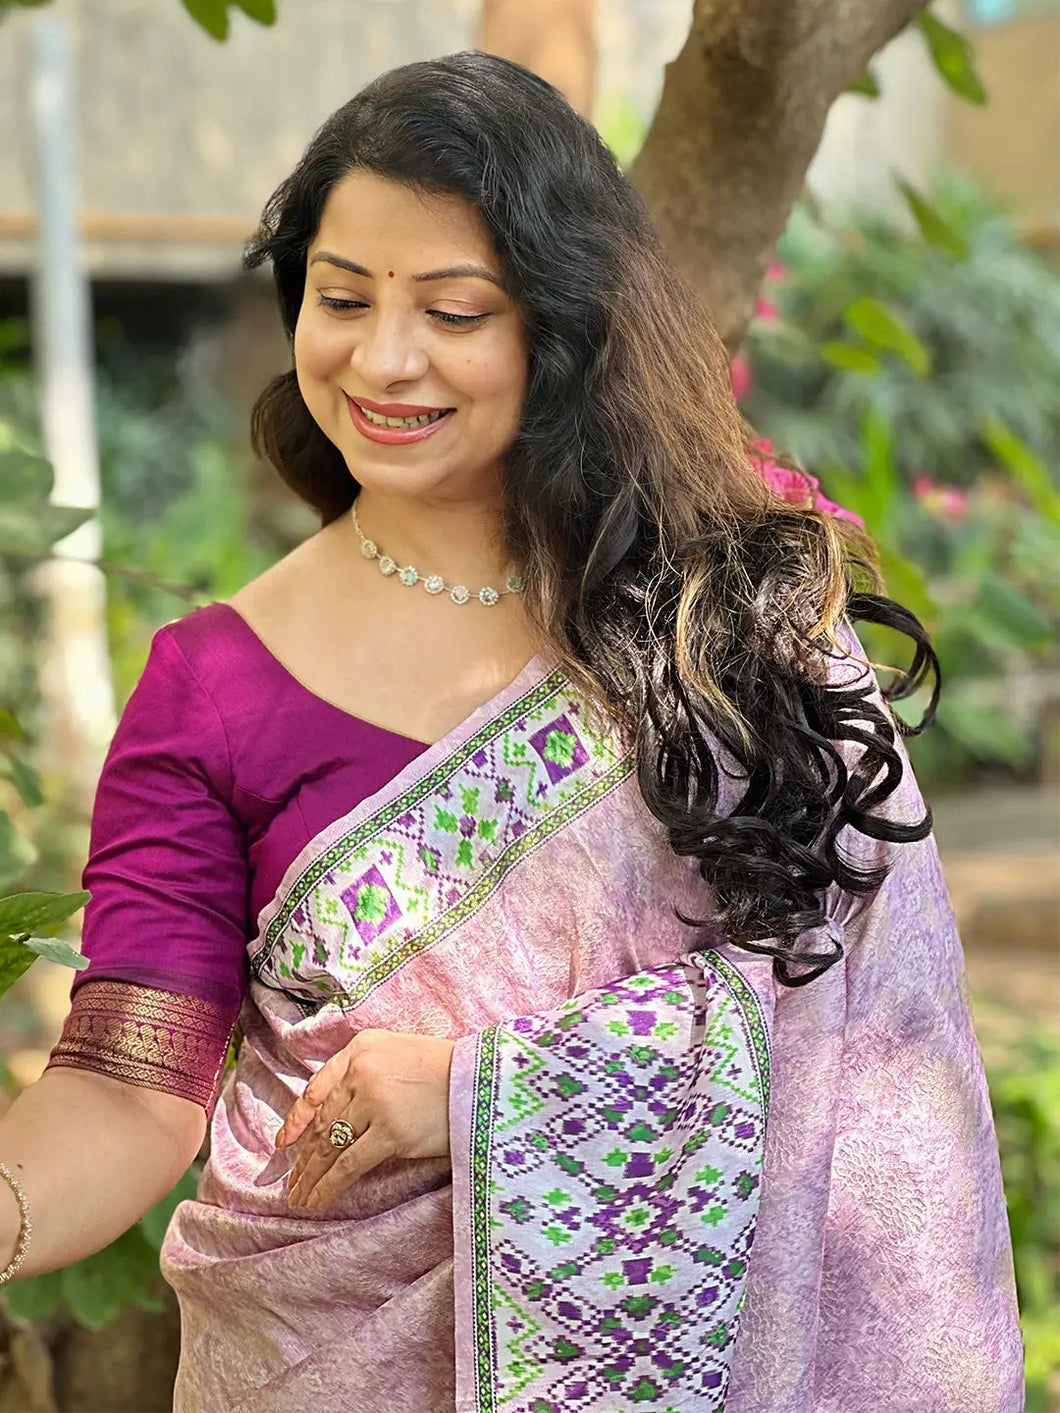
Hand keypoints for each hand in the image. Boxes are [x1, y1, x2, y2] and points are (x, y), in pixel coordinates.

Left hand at [276, 1028, 454, 1210]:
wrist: (482, 1079)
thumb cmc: (445, 1069)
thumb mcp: (398, 1052)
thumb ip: (365, 1073)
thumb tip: (335, 1114)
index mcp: (361, 1048)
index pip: (317, 1087)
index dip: (297, 1119)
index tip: (284, 1142)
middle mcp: (361, 1072)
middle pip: (323, 1122)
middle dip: (304, 1157)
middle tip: (292, 1182)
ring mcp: (374, 1103)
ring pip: (330, 1146)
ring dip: (311, 1175)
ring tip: (300, 1196)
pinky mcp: (390, 1133)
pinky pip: (349, 1164)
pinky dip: (330, 1185)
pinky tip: (318, 1199)